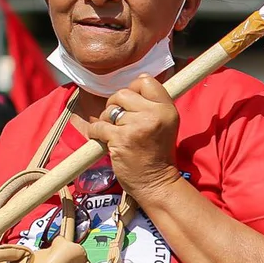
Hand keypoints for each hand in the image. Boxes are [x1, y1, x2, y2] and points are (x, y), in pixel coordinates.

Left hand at [89, 75, 180, 199]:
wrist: (156, 182)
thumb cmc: (156, 153)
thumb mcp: (165, 124)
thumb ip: (153, 104)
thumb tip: (136, 80)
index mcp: (167, 109)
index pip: (145, 81)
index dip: (134, 90)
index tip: (132, 105)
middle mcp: (154, 115)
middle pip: (123, 93)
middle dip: (116, 105)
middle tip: (120, 121)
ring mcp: (137, 126)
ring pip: (109, 110)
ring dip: (106, 121)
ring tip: (116, 134)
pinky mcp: (121, 139)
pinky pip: (99, 126)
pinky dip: (97, 133)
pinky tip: (105, 140)